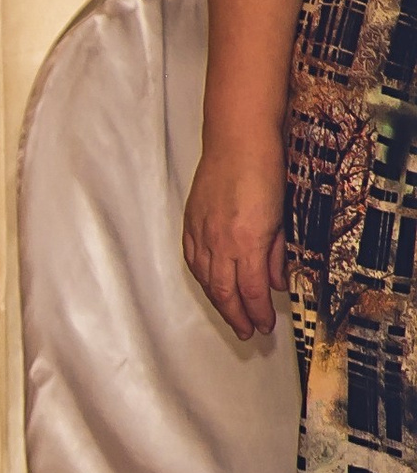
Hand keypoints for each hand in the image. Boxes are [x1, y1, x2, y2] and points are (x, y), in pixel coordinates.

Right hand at [181, 131, 287, 339]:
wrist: (237, 140)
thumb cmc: (265, 170)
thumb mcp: (281, 215)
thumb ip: (277, 252)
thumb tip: (276, 281)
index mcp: (246, 241)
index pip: (249, 289)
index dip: (257, 312)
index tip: (264, 326)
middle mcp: (219, 242)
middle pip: (223, 290)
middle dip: (235, 315)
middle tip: (245, 332)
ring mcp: (200, 232)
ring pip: (205, 278)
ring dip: (217, 300)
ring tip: (228, 314)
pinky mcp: (190, 222)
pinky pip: (191, 259)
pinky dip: (200, 276)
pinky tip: (207, 283)